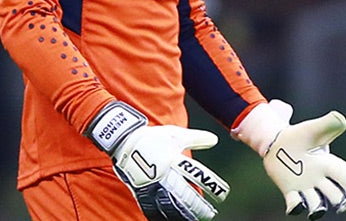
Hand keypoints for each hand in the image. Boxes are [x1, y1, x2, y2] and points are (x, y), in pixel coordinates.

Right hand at [87, 101, 228, 219]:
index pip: (198, 175)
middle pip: (185, 195)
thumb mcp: (175, 134)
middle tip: (209, 214)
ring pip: (170, 205)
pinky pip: (153, 208)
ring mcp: (151, 184)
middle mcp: (164, 173)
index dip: (212, 185)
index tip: (222, 194)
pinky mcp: (141, 190)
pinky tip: (172, 219)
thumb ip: (196, 138)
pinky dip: (164, 216)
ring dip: (184, 214)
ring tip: (194, 219)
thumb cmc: (152, 136)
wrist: (123, 139)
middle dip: (198, 207)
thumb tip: (215, 139)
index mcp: (174, 159)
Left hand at [233, 100, 345, 218]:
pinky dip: (296, 207)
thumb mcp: (314, 129)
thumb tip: (341, 119)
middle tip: (330, 192)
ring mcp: (306, 187)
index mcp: (329, 166)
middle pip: (337, 197)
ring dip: (318, 207)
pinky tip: (295, 203)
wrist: (277, 142)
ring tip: (314, 205)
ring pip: (318, 205)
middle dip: (338, 198)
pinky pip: (296, 205)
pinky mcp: (290, 191)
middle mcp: (320, 180)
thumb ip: (329, 123)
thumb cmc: (299, 136)